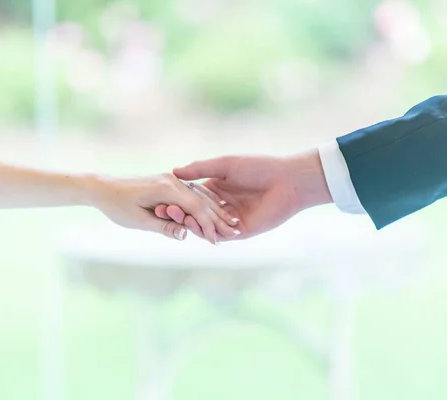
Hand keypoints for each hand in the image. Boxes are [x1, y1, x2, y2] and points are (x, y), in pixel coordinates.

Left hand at [83, 173, 239, 242]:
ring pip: (201, 196)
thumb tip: (185, 234)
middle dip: (219, 218)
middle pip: (203, 200)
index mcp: (166, 188)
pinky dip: (206, 204)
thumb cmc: (118, 206)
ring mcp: (173, 180)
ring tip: (231, 224)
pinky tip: (217, 212)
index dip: (208, 224)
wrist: (104, 187)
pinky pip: (194, 193)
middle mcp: (173, 180)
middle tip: (235, 233)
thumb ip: (164, 227)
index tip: (217, 240)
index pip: (195, 207)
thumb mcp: (139, 221)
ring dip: (216, 211)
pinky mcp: (171, 183)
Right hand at [155, 150, 332, 240]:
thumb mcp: (225, 165)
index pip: (192, 197)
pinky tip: (195, 227)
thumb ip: (200, 170)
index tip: (160, 197)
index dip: (176, 198)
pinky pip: (221, 235)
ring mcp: (231, 220)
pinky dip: (207, 232)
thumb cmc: (258, 167)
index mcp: (217, 189)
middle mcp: (222, 206)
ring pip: (206, 226)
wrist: (286, 181)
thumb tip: (174, 171)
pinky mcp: (241, 232)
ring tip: (177, 218)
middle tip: (162, 210)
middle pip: (195, 213)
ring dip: (190, 223)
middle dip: (179, 212)